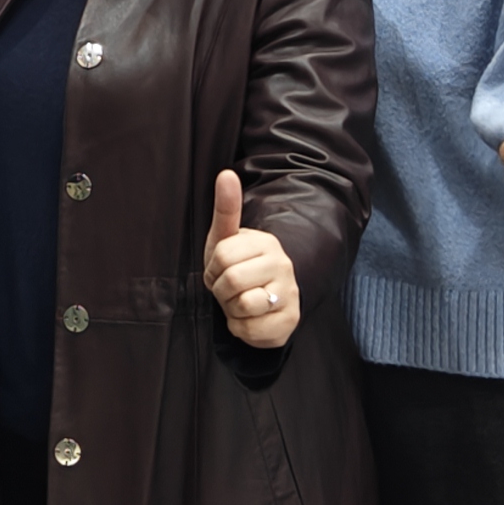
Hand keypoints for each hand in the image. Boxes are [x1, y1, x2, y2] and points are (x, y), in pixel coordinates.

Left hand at [202, 169, 298, 348]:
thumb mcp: (225, 239)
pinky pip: (251, 330)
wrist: (261, 303)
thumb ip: (226, 208)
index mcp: (266, 242)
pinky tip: (249, 319)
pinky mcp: (290, 322)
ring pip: (243, 306)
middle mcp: (283, 266)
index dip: (213, 269)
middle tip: (229, 290)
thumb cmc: (238, 268)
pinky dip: (241, 329)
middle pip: (231, 281)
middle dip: (221, 291)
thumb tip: (226, 174)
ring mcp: (290, 294)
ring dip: (231, 310)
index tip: (220, 270)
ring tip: (240, 303)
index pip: (222, 255)